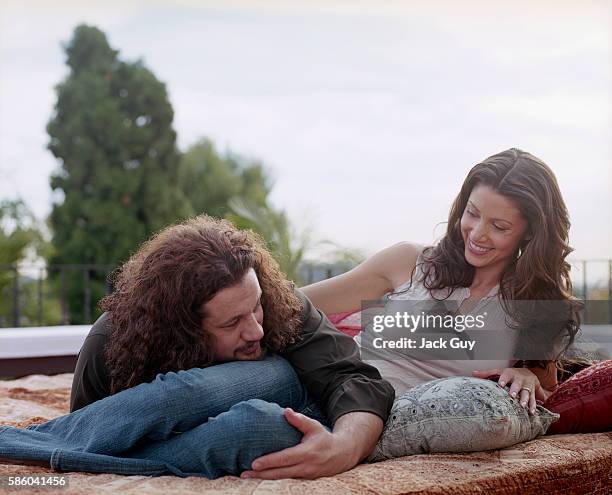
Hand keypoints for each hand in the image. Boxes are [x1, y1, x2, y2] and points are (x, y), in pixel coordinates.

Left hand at [240, 408, 357, 479]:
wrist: (341, 455)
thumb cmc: (324, 438)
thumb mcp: (313, 426)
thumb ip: (299, 420)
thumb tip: (285, 411)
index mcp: (306, 453)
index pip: (284, 459)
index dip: (269, 462)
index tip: (254, 463)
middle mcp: (305, 467)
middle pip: (279, 474)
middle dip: (261, 474)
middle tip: (244, 474)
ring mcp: (305, 477)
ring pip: (281, 480)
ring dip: (264, 480)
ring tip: (248, 477)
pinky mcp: (305, 481)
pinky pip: (286, 482)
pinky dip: (273, 482)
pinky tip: (262, 479)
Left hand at [472, 367, 543, 414]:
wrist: (528, 373)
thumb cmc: (509, 374)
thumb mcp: (499, 371)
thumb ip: (487, 373)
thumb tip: (473, 373)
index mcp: (510, 374)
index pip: (506, 376)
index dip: (503, 380)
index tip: (500, 384)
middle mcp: (519, 380)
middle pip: (517, 385)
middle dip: (515, 390)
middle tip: (512, 396)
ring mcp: (527, 387)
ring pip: (527, 393)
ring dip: (525, 399)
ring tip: (522, 405)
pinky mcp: (533, 393)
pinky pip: (533, 400)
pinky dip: (533, 406)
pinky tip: (531, 412)